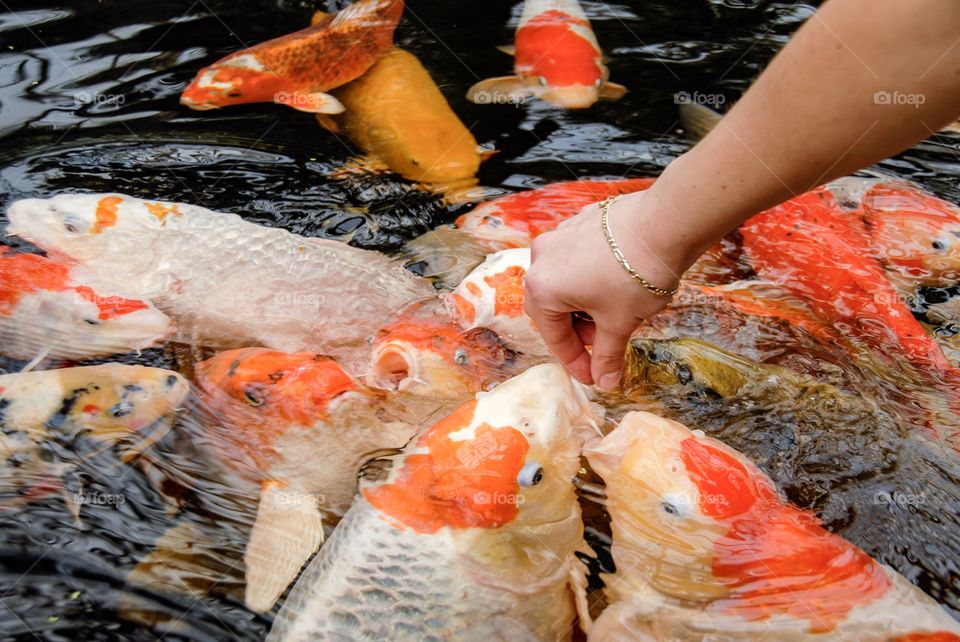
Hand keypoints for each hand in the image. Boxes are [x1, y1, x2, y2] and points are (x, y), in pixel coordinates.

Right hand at [524, 191, 684, 389]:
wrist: (665, 223)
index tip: (593, 376)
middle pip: (553, 308)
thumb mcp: (619, 323)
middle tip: (605, 344)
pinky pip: (576, 260)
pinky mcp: (579, 222)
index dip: (575, 362)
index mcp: (543, 288)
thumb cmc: (636, 274)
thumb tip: (605, 381)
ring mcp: (560, 236)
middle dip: (578, 331)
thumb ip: (607, 355)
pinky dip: (589, 279)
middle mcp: (542, 259)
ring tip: (614, 313)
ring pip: (564, 282)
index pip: (554, 337)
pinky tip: (616, 286)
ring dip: (583, 305)